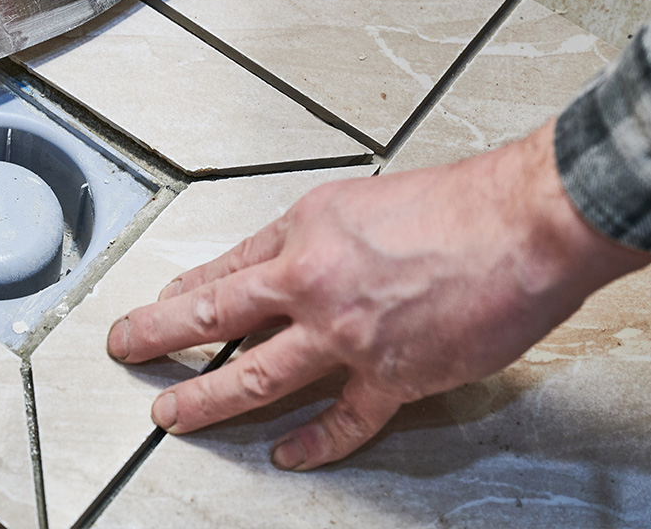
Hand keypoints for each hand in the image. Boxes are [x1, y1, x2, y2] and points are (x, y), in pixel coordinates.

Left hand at [107, 121, 650, 469]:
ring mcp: (347, 334)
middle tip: (126, 347)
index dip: (186, 289)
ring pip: (256, 375)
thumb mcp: (367, 197)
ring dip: (205, 397)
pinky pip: (340, 420)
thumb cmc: (461, 202)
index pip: (228, 264)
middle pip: (216, 313)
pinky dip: (313, 443)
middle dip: (158, 334)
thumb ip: (325, 235)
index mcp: (307, 230)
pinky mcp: (392, 375)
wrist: (524, 223)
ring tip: (171, 412)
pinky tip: (288, 454)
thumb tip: (297, 261)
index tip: (160, 304)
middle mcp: (313, 281)